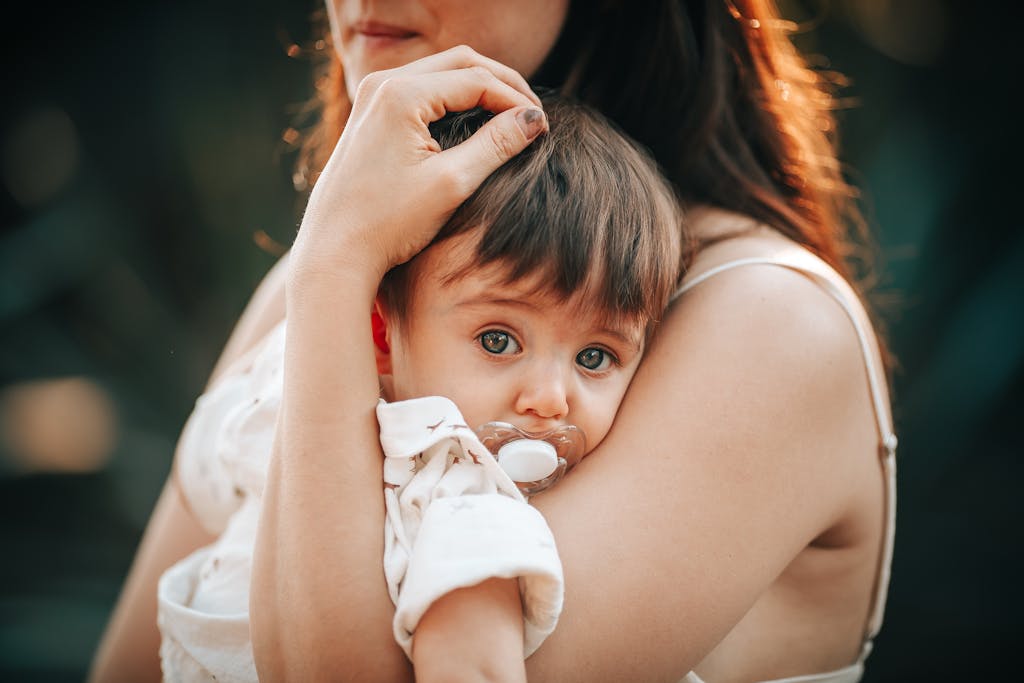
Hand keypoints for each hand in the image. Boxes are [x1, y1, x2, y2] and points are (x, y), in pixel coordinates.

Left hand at [291, 45, 546, 283]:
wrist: (334, 252)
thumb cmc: (389, 224)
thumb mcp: (452, 183)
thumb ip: (497, 145)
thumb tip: (534, 119)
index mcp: (401, 95)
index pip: (476, 80)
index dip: (516, 100)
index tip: (543, 127)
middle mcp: (382, 85)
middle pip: (459, 63)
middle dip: (501, 84)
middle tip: (533, 113)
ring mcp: (372, 98)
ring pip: (440, 74)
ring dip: (478, 89)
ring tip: (511, 116)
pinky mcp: (370, 116)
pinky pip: (421, 92)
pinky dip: (453, 101)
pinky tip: (475, 124)